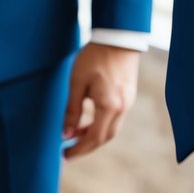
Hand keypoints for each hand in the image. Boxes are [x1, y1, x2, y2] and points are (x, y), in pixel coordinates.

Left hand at [61, 43, 139, 157]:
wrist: (118, 37)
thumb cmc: (94, 57)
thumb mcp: (77, 82)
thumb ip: (72, 110)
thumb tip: (66, 135)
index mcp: (109, 106)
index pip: (94, 138)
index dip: (79, 150)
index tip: (65, 156)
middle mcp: (122, 108)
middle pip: (104, 137)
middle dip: (86, 146)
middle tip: (68, 149)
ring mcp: (128, 102)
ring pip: (111, 128)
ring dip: (93, 134)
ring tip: (74, 132)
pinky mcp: (128, 96)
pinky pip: (114, 118)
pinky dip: (100, 123)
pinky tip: (87, 118)